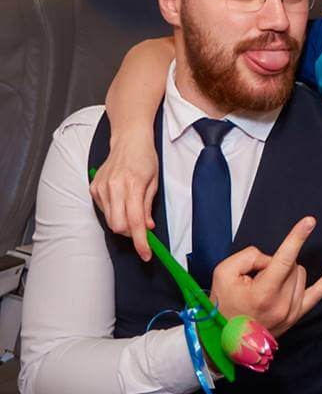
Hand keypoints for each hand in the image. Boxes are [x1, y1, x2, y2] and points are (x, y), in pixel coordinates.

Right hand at [90, 132, 158, 260]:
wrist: (128, 140)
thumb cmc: (145, 157)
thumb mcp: (154, 181)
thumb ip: (149, 205)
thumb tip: (148, 227)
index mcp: (133, 185)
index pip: (136, 222)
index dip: (141, 242)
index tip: (146, 254)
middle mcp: (114, 188)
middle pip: (118, 226)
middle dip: (131, 233)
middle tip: (141, 227)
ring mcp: (101, 188)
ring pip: (110, 221)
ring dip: (122, 222)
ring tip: (131, 208)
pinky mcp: (94, 188)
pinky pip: (103, 210)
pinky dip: (113, 212)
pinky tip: (120, 199)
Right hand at [210, 216, 321, 337]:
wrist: (221, 340)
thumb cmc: (222, 304)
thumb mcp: (225, 272)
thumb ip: (250, 256)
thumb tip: (271, 259)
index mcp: (263, 294)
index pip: (284, 259)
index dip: (297, 238)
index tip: (310, 221)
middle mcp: (281, 305)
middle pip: (291, 265)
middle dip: (275, 263)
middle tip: (255, 278)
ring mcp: (290, 313)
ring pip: (300, 274)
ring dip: (286, 272)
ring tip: (264, 288)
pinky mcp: (295, 317)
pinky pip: (317, 295)